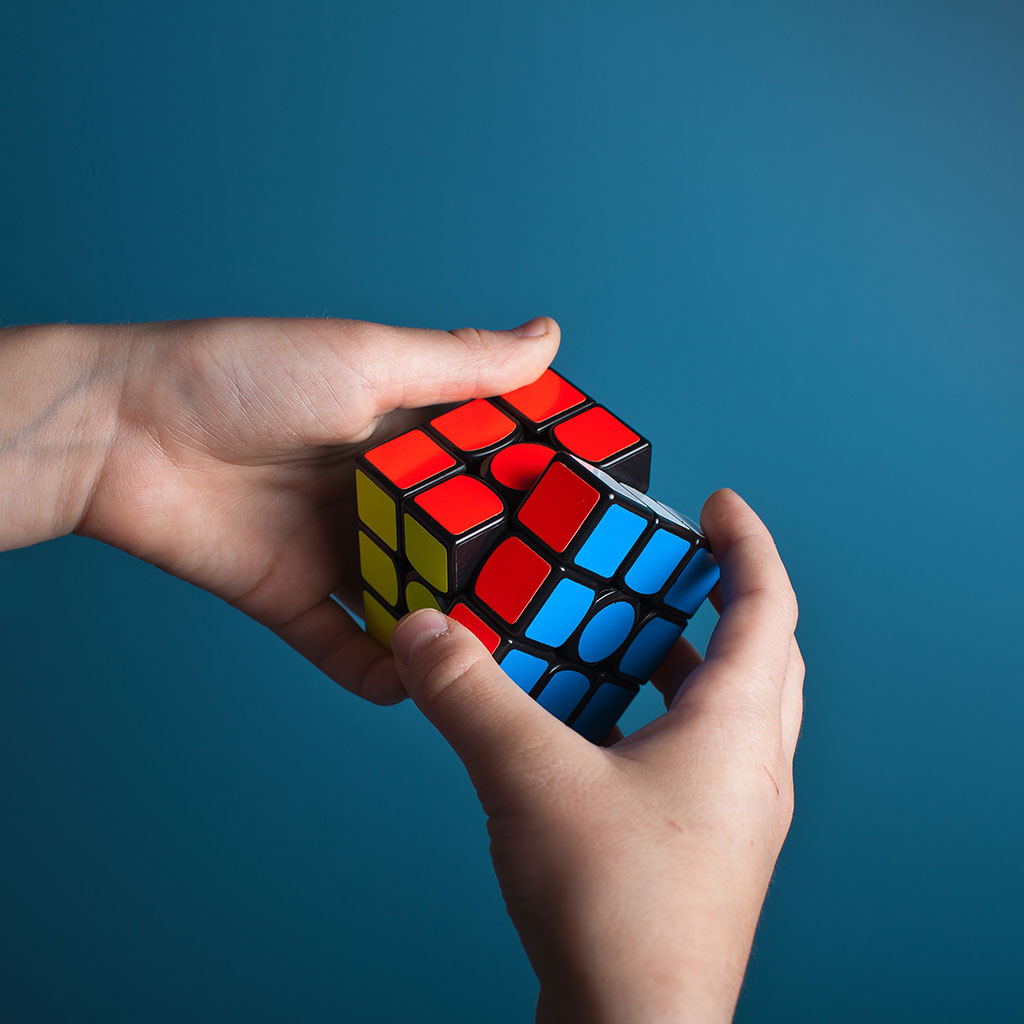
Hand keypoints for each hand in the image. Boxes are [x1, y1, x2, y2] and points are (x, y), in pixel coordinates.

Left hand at [0, 315, 558, 703]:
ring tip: (501, 660)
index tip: (589, 519)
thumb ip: (461, 366)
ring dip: (446, 629)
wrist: (123, 430)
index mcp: (401, 435)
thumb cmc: (245, 374)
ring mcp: (335, 551)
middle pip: (454, 544)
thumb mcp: (368, 358)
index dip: (536, 492)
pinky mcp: (290, 598)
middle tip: (558, 607)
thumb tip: (548, 338)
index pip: (486, 468)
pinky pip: (342, 647)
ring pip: (409, 600)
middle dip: (500, 574)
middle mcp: (377, 495)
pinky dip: (375, 672)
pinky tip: (414, 687)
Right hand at [391, 489, 802, 1022]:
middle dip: (721, 596)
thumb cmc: (615, 911)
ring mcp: (730, 815)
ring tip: (626, 633)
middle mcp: (749, 768)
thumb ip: (470, 694)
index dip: (746, 543)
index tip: (721, 504)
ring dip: (683, 660)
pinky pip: (690, 754)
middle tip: (672, 563)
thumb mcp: (529, 778)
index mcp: (735, 729)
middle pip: (760, 654)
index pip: (765, 605)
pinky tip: (595, 725)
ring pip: (726, 708)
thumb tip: (423, 628)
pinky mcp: (699, 850)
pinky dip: (653, 717)